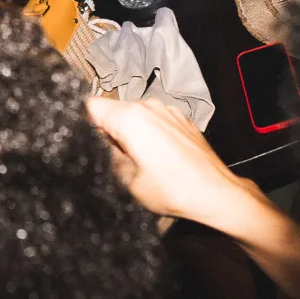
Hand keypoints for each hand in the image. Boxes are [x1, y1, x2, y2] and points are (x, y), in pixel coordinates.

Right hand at [85, 96, 249, 224]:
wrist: (216, 192)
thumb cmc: (172, 190)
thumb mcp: (128, 182)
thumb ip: (107, 157)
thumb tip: (99, 146)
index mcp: (131, 117)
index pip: (90, 105)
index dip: (83, 123)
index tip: (87, 143)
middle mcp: (149, 106)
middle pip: (113, 110)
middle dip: (108, 132)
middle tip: (115, 160)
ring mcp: (167, 110)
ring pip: (134, 116)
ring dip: (130, 134)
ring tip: (140, 162)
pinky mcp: (181, 119)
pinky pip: (154, 120)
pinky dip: (149, 134)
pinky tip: (159, 158)